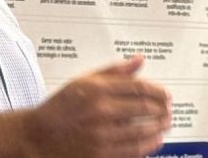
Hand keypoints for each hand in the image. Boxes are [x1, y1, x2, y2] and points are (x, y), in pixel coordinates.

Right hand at [24, 55, 171, 157]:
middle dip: (162, 108)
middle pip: (144, 108)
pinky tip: (155, 140)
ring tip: (165, 123)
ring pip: (142, 131)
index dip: (157, 91)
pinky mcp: (101, 154)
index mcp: (96, 89)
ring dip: (159, 127)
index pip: (138, 87)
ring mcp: (101, 134)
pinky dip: (149, 145)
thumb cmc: (61, 107)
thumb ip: (113, 71)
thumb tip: (138, 60)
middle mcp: (100, 110)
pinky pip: (134, 150)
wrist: (39, 136)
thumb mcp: (83, 81)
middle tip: (168, 108)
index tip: (166, 94)